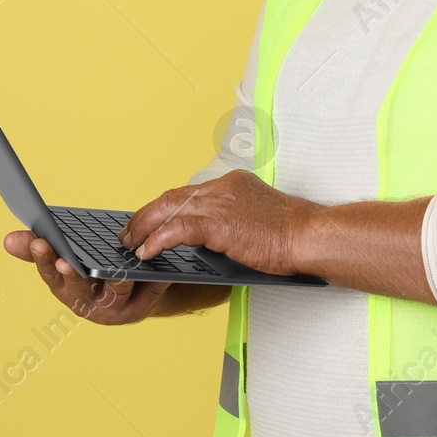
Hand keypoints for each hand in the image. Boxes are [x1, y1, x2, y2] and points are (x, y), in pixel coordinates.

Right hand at [3, 230, 169, 324]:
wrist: (136, 293)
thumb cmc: (96, 273)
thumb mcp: (68, 258)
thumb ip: (39, 250)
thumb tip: (8, 239)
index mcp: (64, 288)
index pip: (49, 273)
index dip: (44, 259)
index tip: (40, 243)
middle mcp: (83, 303)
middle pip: (75, 287)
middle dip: (71, 272)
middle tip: (65, 260)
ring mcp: (109, 310)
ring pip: (110, 291)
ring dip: (110, 278)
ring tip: (112, 268)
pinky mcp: (135, 311)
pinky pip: (141, 291)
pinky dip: (142, 279)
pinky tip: (140, 268)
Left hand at [119, 169, 315, 276]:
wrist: (308, 235)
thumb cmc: (291, 235)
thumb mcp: (257, 218)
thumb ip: (231, 220)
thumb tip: (208, 240)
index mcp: (232, 184)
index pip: (188, 193)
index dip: (165, 208)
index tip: (150, 221)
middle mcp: (223, 187)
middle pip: (172, 197)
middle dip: (145, 215)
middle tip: (128, 232)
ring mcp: (220, 202)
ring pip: (168, 209)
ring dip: (143, 227)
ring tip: (130, 244)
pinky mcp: (219, 223)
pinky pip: (177, 229)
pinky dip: (157, 240)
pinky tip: (147, 252)